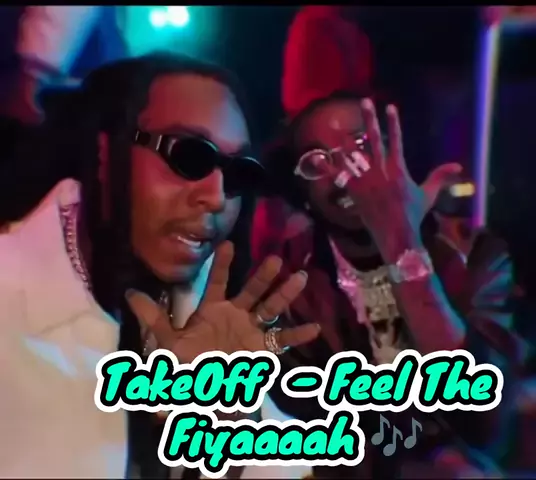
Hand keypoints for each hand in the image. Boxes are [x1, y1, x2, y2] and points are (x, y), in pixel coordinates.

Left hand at [126, 241, 319, 363]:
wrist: (203, 395)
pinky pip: (283, 341)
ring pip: (270, 309)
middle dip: (262, 276)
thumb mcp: (168, 344)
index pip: (217, 283)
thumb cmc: (186, 366)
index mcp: (212, 311)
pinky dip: (298, 336)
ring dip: (284, 295)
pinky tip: (314, 328)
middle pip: (250, 292)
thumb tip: (130, 294)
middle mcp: (234, 316)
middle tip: (275, 259)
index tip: (228, 244)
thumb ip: (154, 318)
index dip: (222, 265)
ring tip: (300, 277)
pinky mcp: (263, 350)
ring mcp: (251, 332)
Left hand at [341, 98, 460, 240]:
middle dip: (370, 119)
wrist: (396, 234)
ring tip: (337, 125)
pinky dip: (329, 167)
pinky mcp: (354, 191)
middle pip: (374, 139)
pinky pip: (340, 176)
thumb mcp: (428, 194)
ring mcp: (366, 181)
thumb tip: (458, 165)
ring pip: (354, 155)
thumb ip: (439, 177)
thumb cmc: (413, 215)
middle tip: (365, 102)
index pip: (397, 140)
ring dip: (345, 139)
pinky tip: (317, 158)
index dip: (393, 123)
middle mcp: (381, 170)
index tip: (390, 107)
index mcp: (399, 169)